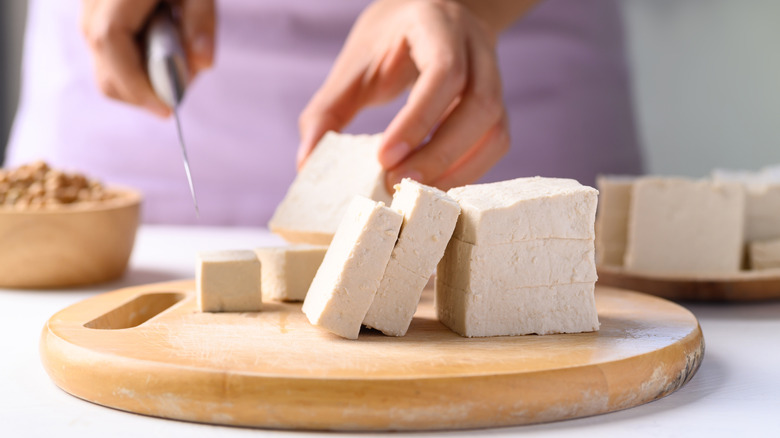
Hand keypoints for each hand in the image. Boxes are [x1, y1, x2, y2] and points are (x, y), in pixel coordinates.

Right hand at [81, 0, 215, 116]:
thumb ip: (201, 22)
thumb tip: (202, 64)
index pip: (110, 41)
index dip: (136, 82)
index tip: (167, 108)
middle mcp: (93, 2)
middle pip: (104, 65)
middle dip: (141, 92)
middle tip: (179, 91)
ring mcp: (90, 11)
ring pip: (104, 66)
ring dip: (141, 81)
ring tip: (177, 65)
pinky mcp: (97, 19)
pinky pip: (108, 56)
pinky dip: (136, 68)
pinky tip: (164, 53)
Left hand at [298, 0, 509, 190]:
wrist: (429, 15)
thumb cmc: (388, 41)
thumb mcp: (354, 64)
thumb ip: (328, 110)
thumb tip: (307, 164)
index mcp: (438, 26)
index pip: (444, 73)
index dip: (418, 120)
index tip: (384, 157)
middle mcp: (476, 48)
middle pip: (480, 106)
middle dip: (438, 154)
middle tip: (397, 183)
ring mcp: (494, 77)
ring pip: (495, 129)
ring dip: (457, 169)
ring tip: (416, 192)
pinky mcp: (497, 105)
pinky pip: (496, 143)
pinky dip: (469, 169)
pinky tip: (436, 183)